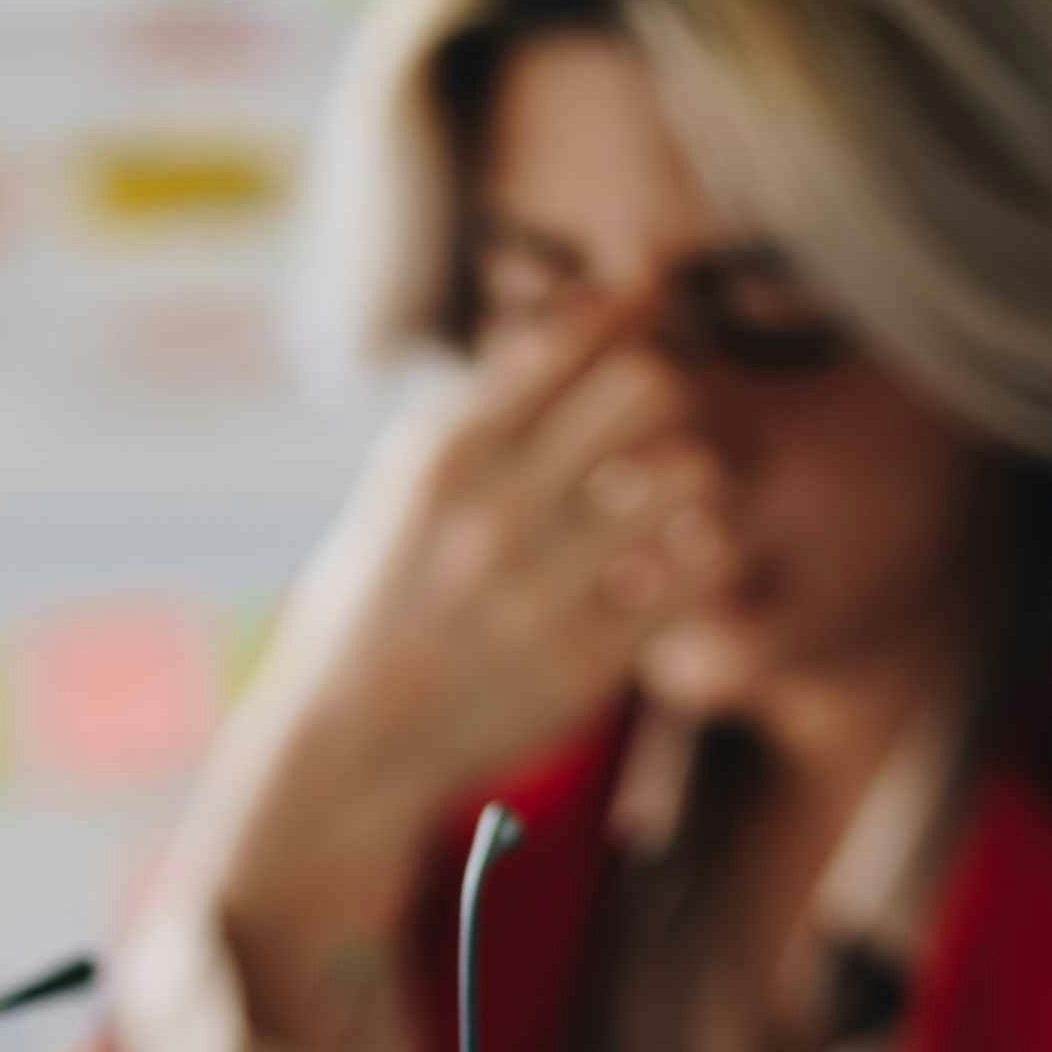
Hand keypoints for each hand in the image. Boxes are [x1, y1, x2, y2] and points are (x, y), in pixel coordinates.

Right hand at [183, 304, 736, 1044]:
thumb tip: (582, 318)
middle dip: (668, 395)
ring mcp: (540, 592)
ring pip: (689, 477)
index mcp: (443, 454)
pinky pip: (697, 573)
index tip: (651, 307)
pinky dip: (699, 557)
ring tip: (670, 501)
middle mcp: (491, 513)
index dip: (628, 310)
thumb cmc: (386, 601)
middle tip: (658, 429)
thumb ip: (486, 413)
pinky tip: (669, 565)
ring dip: (694, 479)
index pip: (568, 338)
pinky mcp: (585, 663)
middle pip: (648, 388)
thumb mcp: (406, 490)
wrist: (352, 744)